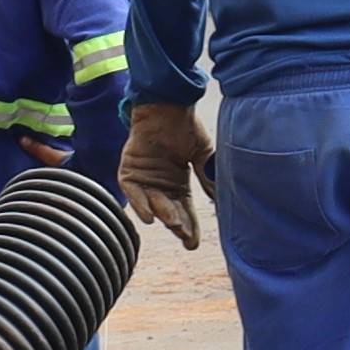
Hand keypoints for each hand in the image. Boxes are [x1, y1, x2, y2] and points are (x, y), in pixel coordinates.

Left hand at [120, 102, 211, 250]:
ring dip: (163, 214)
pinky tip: (149, 217)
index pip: (185, 210)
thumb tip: (220, 200)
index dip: (189, 227)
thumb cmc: (184, 126)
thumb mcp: (202, 154)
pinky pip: (132, 191)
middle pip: (169, 210)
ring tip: (173, 223)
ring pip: (152, 203)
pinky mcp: (128, 169)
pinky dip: (139, 204)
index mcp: (178, 183)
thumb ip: (208, 176)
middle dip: (176, 225)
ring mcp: (143, 177)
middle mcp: (160, 184)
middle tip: (184, 236)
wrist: (166, 104)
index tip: (192, 244)